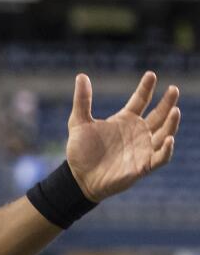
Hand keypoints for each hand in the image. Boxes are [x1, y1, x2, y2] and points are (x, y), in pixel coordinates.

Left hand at [65, 72, 180, 201]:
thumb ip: (82, 101)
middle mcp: (137, 132)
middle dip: (167, 102)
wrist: (78, 179)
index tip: (150, 74)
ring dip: (171, 123)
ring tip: (175, 110)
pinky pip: (161, 157)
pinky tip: (169, 138)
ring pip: (164, 133)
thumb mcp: (78, 123)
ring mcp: (142, 148)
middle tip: (174, 88)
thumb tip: (81, 76)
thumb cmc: (80, 152)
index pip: (140, 100)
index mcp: (124, 120)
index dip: (146, 88)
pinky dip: (167, 149)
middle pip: (158, 114)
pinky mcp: (143, 166)